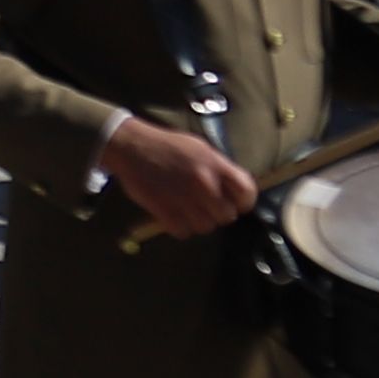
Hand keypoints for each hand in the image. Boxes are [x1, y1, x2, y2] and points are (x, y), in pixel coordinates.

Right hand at [98, 118, 262, 236]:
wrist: (132, 147)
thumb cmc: (167, 145)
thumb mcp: (200, 148)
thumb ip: (219, 168)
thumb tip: (235, 188)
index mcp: (214, 165)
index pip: (246, 193)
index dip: (244, 201)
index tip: (236, 203)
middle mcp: (203, 183)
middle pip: (227, 215)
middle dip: (218, 212)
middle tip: (207, 205)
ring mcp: (184, 199)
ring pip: (206, 227)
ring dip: (199, 221)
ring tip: (188, 209)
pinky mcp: (165, 211)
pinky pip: (183, 232)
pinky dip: (180, 227)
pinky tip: (175, 214)